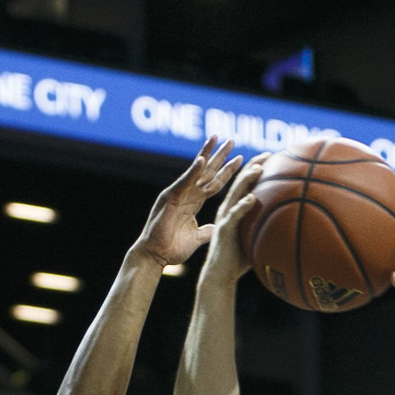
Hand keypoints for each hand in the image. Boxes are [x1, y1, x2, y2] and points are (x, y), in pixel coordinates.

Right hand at [134, 138, 243, 267]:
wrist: (154, 257)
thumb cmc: (171, 249)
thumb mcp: (196, 238)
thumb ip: (206, 231)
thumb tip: (217, 227)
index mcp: (193, 202)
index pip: (214, 183)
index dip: (227, 171)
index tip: (240, 159)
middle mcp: (186, 194)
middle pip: (207, 171)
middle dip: (219, 156)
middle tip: (232, 140)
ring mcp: (178, 194)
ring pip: (196, 171)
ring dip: (207, 154)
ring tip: (217, 138)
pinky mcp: (170, 198)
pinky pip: (184, 182)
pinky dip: (193, 171)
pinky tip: (202, 159)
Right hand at [200, 155, 267, 283]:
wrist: (220, 275)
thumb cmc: (239, 259)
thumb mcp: (255, 238)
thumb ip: (267, 228)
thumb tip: (290, 225)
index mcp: (234, 208)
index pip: (245, 183)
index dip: (256, 167)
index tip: (272, 156)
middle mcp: (228, 209)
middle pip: (240, 182)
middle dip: (253, 166)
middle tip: (268, 154)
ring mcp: (225, 218)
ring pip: (236, 194)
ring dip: (247, 180)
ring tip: (259, 169)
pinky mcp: (224, 230)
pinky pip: (234, 216)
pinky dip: (243, 206)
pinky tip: (252, 198)